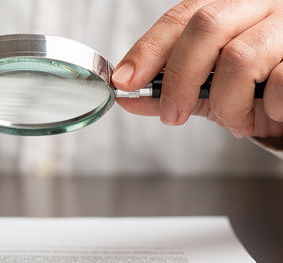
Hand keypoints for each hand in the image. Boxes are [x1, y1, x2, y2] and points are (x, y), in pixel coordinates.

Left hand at [111, 0, 282, 138]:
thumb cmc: (255, 84)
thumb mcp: (208, 86)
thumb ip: (170, 90)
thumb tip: (127, 97)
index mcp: (228, 7)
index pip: (181, 18)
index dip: (148, 49)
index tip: (124, 81)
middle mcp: (258, 5)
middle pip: (207, 25)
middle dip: (180, 78)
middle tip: (172, 114)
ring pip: (240, 57)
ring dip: (227, 103)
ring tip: (235, 122)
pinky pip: (281, 81)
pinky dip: (267, 108)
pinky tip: (269, 113)